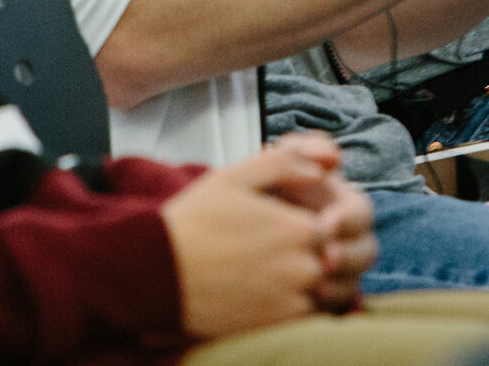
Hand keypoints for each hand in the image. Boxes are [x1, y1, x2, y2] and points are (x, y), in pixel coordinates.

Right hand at [161, 137, 376, 337]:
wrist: (157, 272)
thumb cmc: (194, 222)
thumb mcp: (237, 175)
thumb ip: (287, 163)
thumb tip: (327, 167)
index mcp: (299, 228)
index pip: (331, 226)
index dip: (304, 224)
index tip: (277, 226)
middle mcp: (303, 267)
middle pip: (327, 259)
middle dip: (304, 253)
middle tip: (264, 250)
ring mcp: (291, 301)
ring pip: (319, 290)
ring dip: (301, 282)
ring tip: (261, 272)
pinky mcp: (276, 326)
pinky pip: (302, 316)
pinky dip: (288, 306)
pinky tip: (257, 293)